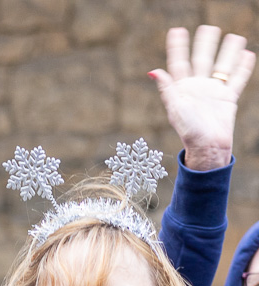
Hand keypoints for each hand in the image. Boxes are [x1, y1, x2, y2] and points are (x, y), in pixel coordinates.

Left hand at [150, 25, 254, 170]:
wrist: (207, 145)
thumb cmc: (188, 130)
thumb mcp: (173, 108)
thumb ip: (166, 88)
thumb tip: (153, 71)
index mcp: (181, 88)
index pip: (179, 62)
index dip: (178, 47)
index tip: (177, 31)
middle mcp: (197, 87)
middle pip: (202, 60)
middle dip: (205, 44)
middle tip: (208, 27)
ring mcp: (213, 91)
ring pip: (222, 66)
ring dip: (228, 52)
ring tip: (234, 36)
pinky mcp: (228, 98)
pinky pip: (237, 79)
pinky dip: (243, 67)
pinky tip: (246, 54)